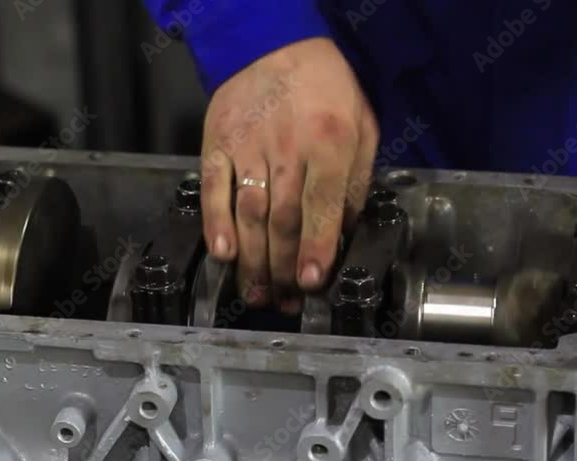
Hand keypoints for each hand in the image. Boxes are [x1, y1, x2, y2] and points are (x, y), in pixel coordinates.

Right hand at [199, 38, 378, 310]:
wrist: (274, 43)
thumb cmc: (326, 87)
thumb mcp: (362, 126)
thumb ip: (356, 181)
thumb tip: (345, 232)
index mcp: (330, 142)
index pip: (321, 206)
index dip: (316, 249)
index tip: (312, 282)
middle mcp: (287, 148)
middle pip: (283, 219)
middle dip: (284, 267)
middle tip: (286, 301)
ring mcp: (247, 147)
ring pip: (249, 213)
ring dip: (252, 260)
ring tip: (257, 293)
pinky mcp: (217, 144)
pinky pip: (214, 190)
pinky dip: (216, 223)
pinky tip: (223, 254)